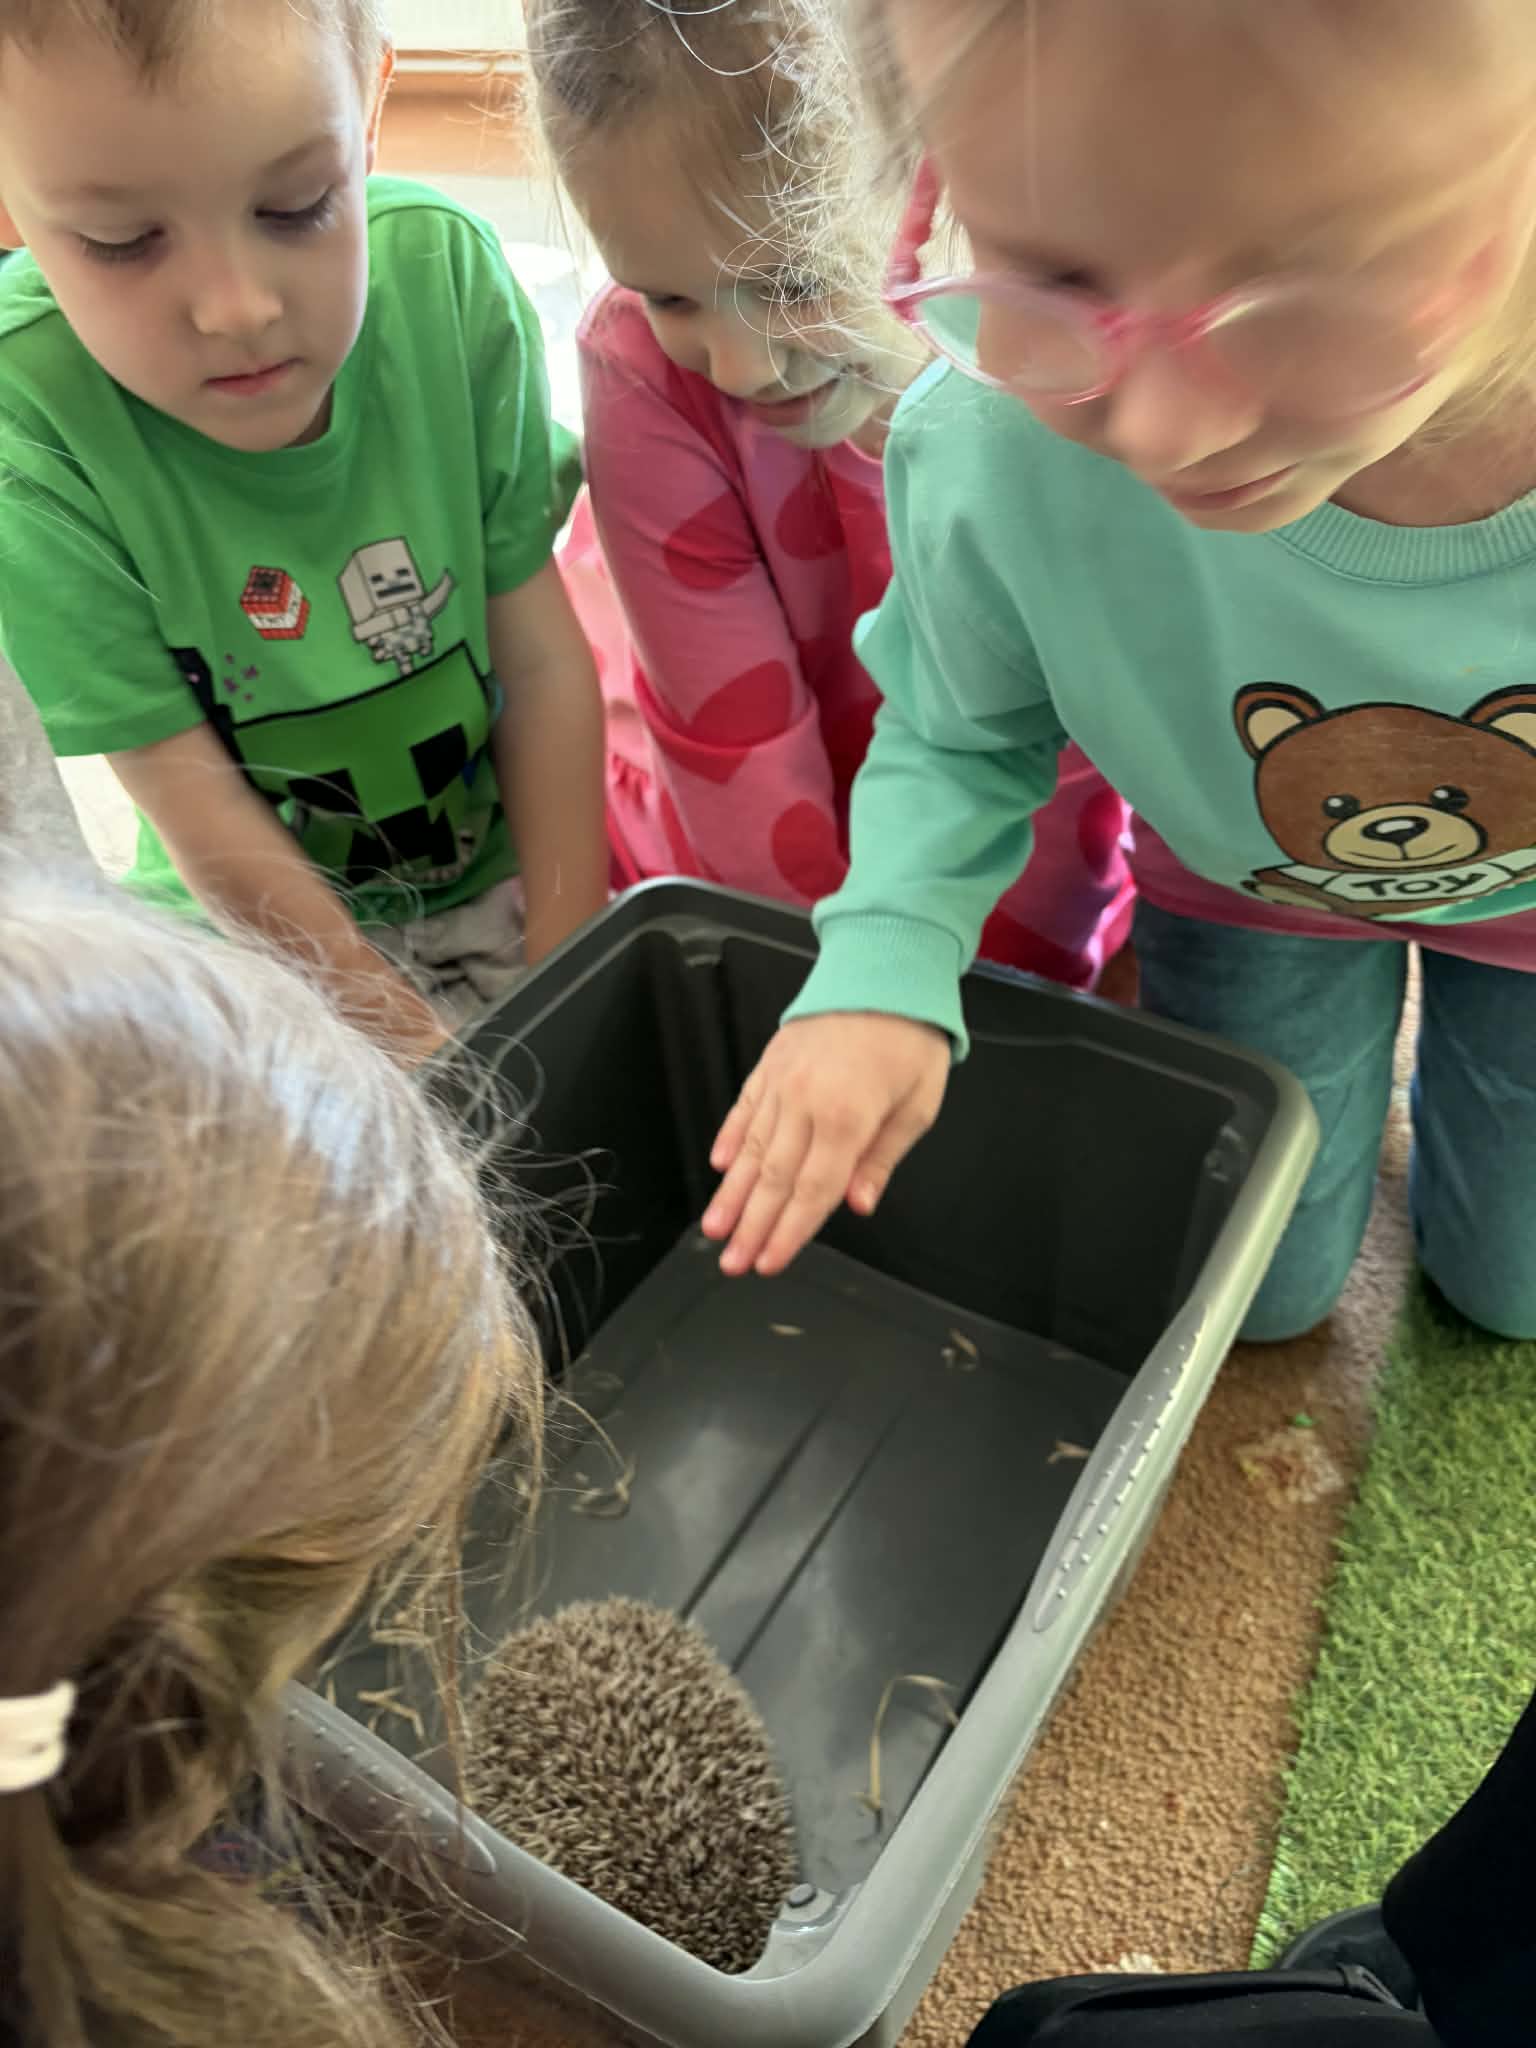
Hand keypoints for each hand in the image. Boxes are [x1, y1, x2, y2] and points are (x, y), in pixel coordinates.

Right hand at [703, 1013, 949, 1276]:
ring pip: (750, 1148)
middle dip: (751, 1227)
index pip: (813, 1190)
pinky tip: (720, 1167)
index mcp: (847, 1117)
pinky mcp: (769, 1064)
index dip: (790, 1232)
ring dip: (731, 1193)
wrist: (884, 971)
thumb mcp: (918, 1105)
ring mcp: (781, 1082)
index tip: (770, 1264)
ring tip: (713, 1229)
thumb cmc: (910, 1041)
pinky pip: (745, 1109)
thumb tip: (856, 1205)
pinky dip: (730, 1139)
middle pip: (773, 1178)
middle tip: (731, 1265)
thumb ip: (881, 1159)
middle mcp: (805, 1102)